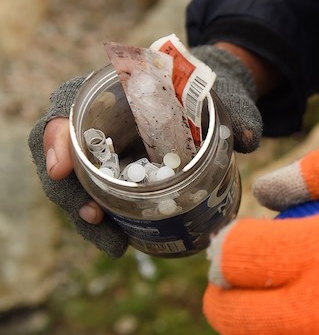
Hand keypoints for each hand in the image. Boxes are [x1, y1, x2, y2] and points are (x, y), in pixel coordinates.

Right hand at [28, 45, 263, 256]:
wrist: (204, 101)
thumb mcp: (218, 94)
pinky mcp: (113, 175)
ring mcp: (101, 151)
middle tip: (93, 217)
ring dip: (85, 215)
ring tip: (113, 242)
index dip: (55, 140)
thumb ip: (233, 112)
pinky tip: (122, 241)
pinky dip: (104, 222)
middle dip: (68, 191)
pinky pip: (96, 198)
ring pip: (74, 184)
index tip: (63, 168)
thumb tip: (247, 138)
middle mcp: (95, 122)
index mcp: (109, 92)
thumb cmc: (204, 92)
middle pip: (58, 156)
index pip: (65, 111)